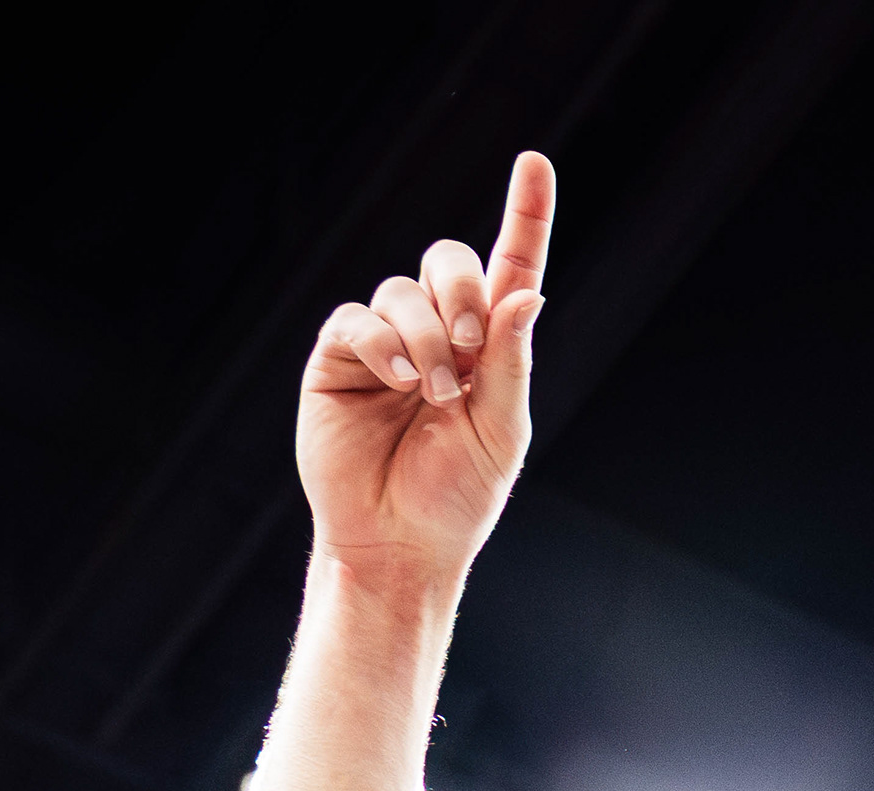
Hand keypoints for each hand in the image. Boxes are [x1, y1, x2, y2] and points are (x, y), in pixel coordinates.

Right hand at [300, 151, 551, 591]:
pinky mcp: (340, 358)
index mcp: (488, 349)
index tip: (534, 163)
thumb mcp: (501, 432)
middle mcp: (437, 333)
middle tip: (468, 347)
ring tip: (431, 394)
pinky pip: (357, 320)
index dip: (524, 215)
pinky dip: (381, 344)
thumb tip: (528, 295)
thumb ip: (511, 362)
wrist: (399, 543)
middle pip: (447, 259)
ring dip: (424, 337)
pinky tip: (397, 381)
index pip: (509, 267)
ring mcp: (385, 342)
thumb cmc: (456, 496)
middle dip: (459, 291)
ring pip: (401, 291)